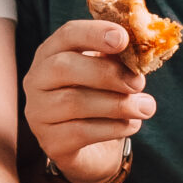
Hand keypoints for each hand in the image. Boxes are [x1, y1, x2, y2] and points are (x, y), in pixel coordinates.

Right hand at [22, 18, 154, 182]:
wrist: (93, 148)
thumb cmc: (100, 99)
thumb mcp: (109, 73)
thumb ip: (118, 58)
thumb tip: (140, 51)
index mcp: (51, 53)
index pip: (67, 34)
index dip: (94, 33)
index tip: (123, 39)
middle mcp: (36, 80)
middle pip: (64, 67)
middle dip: (107, 73)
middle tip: (139, 82)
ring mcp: (39, 113)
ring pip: (74, 102)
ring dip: (117, 104)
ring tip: (146, 107)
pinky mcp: (50, 142)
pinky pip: (81, 132)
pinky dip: (113, 128)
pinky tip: (131, 125)